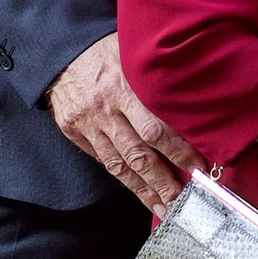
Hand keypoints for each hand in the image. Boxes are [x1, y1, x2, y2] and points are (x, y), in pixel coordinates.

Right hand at [46, 32, 199, 212]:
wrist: (59, 51)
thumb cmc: (105, 50)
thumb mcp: (132, 53)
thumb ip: (156, 76)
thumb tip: (195, 96)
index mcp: (122, 88)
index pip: (154, 129)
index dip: (177, 152)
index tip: (197, 167)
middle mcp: (104, 111)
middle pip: (138, 155)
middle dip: (162, 181)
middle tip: (182, 200)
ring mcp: (87, 124)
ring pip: (119, 165)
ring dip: (143, 190)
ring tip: (163, 208)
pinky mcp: (74, 132)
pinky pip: (102, 159)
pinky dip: (122, 177)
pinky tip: (138, 191)